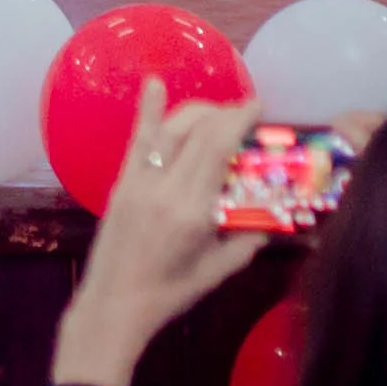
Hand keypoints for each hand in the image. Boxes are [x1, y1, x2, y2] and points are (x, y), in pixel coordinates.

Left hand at [50, 84, 269, 385]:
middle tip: (246, 109)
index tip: (257, 107)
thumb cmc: (170, 292)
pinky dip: (147, 110)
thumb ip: (246, 241)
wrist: (116, 302)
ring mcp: (140, 182)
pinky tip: (154, 83)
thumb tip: (270, 216)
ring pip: (171, 131)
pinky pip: (138, 141)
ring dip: (197, 111)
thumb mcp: (218, 271)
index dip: (238, 121)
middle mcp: (166, 189)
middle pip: (198, 134)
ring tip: (219, 109)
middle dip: (225, 114)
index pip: (218, 150)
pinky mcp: (122, 182)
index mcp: (193, 211)